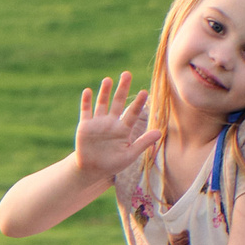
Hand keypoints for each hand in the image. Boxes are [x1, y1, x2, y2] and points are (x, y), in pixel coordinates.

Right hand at [74, 71, 162, 186]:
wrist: (92, 170)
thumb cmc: (112, 164)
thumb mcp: (129, 155)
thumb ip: (143, 143)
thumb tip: (159, 133)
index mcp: (123, 129)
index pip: (132, 113)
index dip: (138, 103)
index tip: (144, 92)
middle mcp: (111, 123)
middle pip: (118, 102)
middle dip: (122, 89)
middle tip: (127, 74)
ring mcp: (98, 123)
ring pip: (102, 103)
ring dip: (104, 92)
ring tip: (108, 80)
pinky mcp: (85, 126)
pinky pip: (85, 111)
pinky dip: (86, 101)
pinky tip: (88, 91)